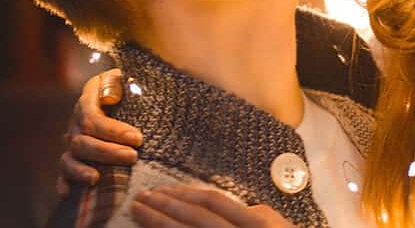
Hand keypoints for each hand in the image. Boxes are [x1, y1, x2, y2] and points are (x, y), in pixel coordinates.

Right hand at [56, 68, 143, 195]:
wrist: (119, 93)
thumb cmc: (126, 86)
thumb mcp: (123, 77)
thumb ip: (116, 82)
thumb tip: (110, 98)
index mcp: (87, 101)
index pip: (93, 119)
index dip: (114, 131)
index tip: (138, 139)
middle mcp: (76, 123)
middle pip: (82, 142)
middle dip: (107, 152)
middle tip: (132, 157)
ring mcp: (72, 142)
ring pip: (69, 159)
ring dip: (80, 171)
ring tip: (96, 179)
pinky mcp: (73, 158)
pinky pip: (63, 173)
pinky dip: (64, 183)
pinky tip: (68, 193)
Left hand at [131, 186, 295, 227]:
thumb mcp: (275, 223)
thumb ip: (251, 212)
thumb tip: (218, 202)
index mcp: (254, 224)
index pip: (213, 202)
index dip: (184, 194)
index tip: (160, 189)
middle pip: (194, 220)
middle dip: (164, 207)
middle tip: (139, 198)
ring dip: (159, 224)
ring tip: (139, 213)